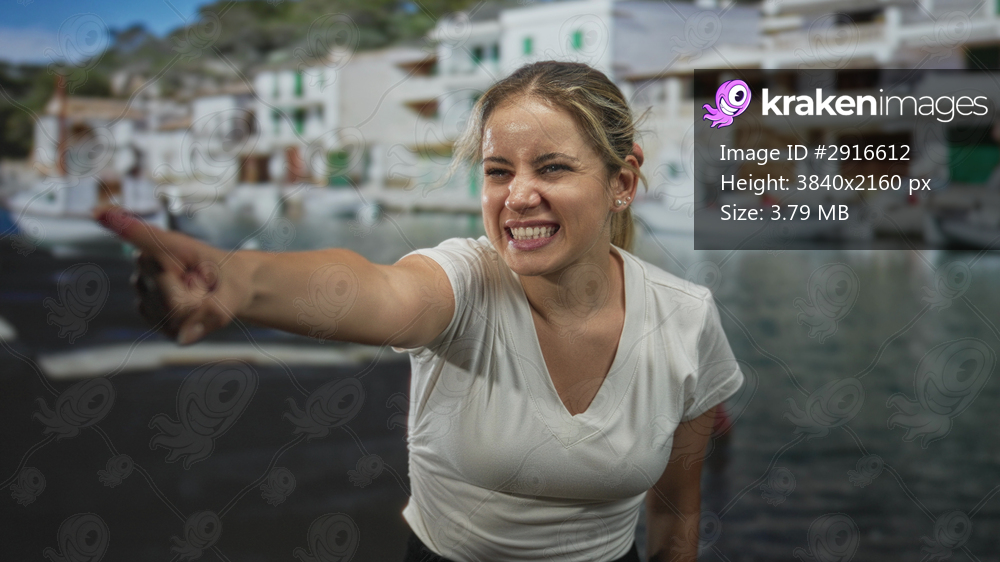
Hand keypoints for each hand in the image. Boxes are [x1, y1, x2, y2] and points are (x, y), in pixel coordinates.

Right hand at [94, 206, 251, 344]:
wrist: (231, 289)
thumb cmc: (233, 281)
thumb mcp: (235, 293)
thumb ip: (214, 312)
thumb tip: (183, 340)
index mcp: (172, 245)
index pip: (142, 235)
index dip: (119, 223)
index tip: (96, 212)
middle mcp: (148, 261)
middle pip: (165, 291)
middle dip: (192, 298)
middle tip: (208, 288)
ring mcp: (142, 285)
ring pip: (165, 312)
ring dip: (190, 311)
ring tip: (199, 297)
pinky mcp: (145, 308)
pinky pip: (165, 326)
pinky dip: (184, 325)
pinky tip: (191, 311)